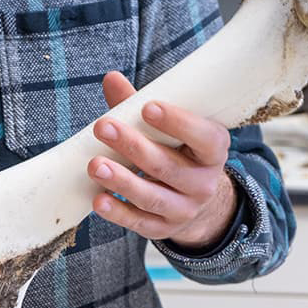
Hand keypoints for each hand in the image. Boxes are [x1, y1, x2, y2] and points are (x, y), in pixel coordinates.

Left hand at [87, 71, 236, 247]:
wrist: (196, 199)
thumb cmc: (177, 150)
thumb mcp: (169, 127)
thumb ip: (139, 105)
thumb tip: (111, 79)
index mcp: (213, 150)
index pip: (204, 137)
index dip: (178, 123)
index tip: (149, 107)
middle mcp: (204, 183)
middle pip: (167, 166)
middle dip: (133, 146)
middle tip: (103, 127)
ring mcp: (185, 209)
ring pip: (152, 196)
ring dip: (121, 181)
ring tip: (94, 164)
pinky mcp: (164, 229)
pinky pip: (140, 223)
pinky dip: (118, 212)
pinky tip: (98, 199)